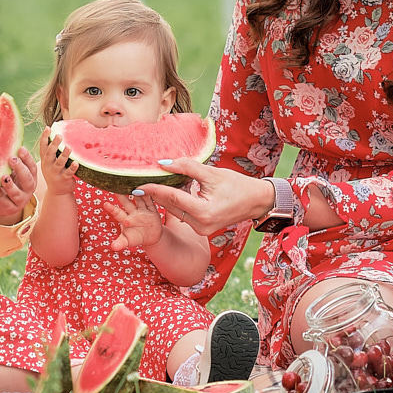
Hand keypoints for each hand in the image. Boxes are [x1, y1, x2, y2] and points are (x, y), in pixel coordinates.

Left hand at [0, 147, 38, 225]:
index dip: (27, 158)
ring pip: (17, 193)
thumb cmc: (8, 181)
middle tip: (12, 159)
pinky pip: (4, 202)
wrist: (3, 204)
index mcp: (30, 177)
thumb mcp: (9, 170)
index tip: (20, 149)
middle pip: (27, 179)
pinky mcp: (9, 208)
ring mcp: (19, 200)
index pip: (32, 167)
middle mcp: (27, 188)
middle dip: (20, 169)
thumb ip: (5, 156)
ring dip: (10, 185)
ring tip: (3, 177)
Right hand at [36, 128, 78, 196]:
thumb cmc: (55, 173)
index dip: (44, 137)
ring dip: (64, 155)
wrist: (57, 192)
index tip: (48, 128)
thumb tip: (56, 134)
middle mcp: (49, 166)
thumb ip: (51, 152)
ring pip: (59, 163)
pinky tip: (76, 163)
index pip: (43, 147)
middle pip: (50, 154)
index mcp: (45, 160)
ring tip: (68, 147)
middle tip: (59, 135)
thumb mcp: (49, 163)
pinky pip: (68, 173)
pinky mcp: (64, 179)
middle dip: (54, 144)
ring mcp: (56, 173)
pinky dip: (72, 168)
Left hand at [101, 190, 164, 251]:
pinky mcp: (152, 210)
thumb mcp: (127, 241)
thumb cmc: (135, 238)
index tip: (105, 204)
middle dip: (122, 196)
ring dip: (137, 192)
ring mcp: (142, 210)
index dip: (112, 209)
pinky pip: (150, 201)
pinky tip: (148, 187)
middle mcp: (132, 212)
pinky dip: (149, 195)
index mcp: (125, 219)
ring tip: (133, 184)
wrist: (150, 237)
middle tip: (115, 186)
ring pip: (138, 199)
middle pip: (126, 202)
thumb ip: (120, 243)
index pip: (117, 213)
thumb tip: (113, 247)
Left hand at [134, 161, 274, 237]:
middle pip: (170, 206)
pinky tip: (167, 191)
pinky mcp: (202, 229)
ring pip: (175, 211)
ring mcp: (201, 230)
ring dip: (164, 198)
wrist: (256, 202)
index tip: (138, 184)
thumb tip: (163, 163)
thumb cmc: (237, 185)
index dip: (154, 189)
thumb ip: (187, 167)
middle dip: (154, 194)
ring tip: (149, 185)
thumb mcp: (212, 173)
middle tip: (136, 183)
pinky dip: (175, 203)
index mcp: (203, 212)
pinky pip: (183, 214)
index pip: (172, 198)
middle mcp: (200, 225)